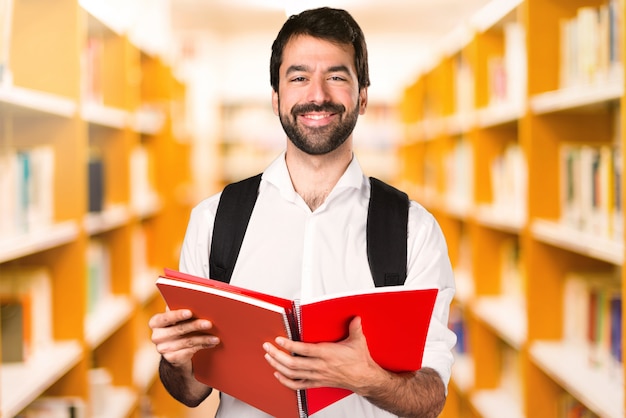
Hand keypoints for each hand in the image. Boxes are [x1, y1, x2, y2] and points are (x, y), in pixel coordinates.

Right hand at [149, 309, 219, 367]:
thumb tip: (195, 302)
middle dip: (195, 326)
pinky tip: (212, 343)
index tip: (189, 312)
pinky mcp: (172, 358)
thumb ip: (181, 311)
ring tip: (215, 337)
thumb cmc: (179, 329)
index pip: (166, 317)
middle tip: (209, 324)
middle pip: (179, 329)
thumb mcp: (177, 320)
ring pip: (187, 341)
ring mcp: (163, 349)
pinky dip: (203, 345)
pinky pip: (190, 351)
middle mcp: (156, 336)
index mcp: (156, 322)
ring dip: (203, 338)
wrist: (175, 354)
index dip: (177, 315)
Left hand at [262, 316, 384, 393]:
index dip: (289, 346)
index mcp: (328, 354)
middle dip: (277, 355)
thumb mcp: (358, 341)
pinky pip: (298, 384)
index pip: (304, 350)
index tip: (279, 340)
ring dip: (278, 365)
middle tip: (267, 347)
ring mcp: (317, 376)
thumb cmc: (360, 361)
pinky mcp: (317, 382)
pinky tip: (278, 374)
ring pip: (292, 373)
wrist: (364, 379)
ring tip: (269, 357)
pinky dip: (285, 381)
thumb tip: (355, 317)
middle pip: (293, 363)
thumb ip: (355, 328)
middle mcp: (320, 366)